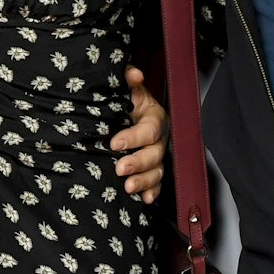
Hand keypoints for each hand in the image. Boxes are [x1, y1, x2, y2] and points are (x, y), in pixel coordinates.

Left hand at [112, 65, 168, 202]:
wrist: (124, 113)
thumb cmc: (126, 101)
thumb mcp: (127, 88)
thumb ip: (128, 78)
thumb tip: (133, 73)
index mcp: (154, 117)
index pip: (149, 129)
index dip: (134, 137)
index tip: (114, 143)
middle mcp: (159, 138)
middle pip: (155, 153)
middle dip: (138, 163)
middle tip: (120, 169)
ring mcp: (156, 156)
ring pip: (157, 171)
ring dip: (144, 181)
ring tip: (128, 188)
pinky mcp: (151, 170)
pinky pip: (156, 184)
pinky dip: (151, 192)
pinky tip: (144, 199)